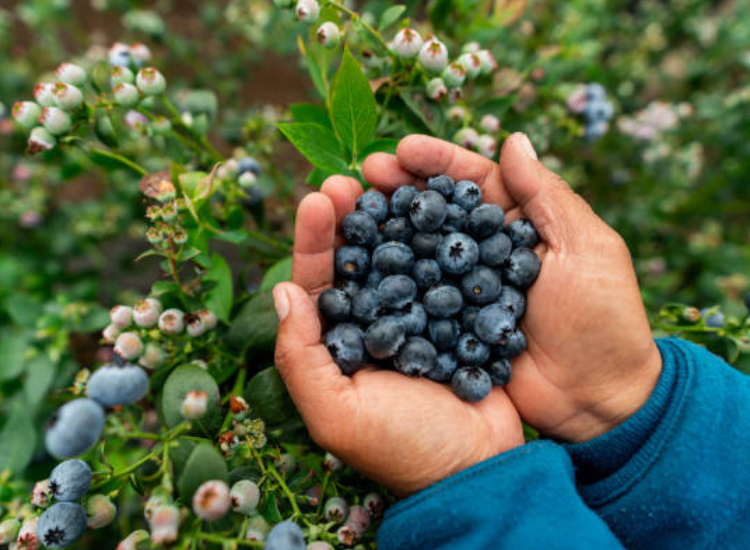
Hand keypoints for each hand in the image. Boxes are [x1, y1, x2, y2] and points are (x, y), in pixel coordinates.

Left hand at [272, 176, 523, 496]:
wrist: (480, 469)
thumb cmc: (404, 447)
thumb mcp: (337, 413)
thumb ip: (300, 357)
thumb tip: (282, 292)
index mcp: (336, 347)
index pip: (316, 284)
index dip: (314, 241)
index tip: (317, 197)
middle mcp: (371, 326)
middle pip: (355, 261)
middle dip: (348, 218)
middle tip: (347, 177)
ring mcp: (415, 318)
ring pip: (397, 257)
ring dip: (390, 218)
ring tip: (388, 179)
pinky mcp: (455, 315)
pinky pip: (442, 269)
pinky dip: (437, 238)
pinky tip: (436, 207)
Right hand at [362, 133, 661, 441]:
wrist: (597, 401)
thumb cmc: (604, 320)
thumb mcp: (586, 248)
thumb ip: (547, 196)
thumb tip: (513, 139)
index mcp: (520, 223)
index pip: (474, 181)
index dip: (438, 162)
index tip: (401, 149)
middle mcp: (485, 251)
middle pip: (437, 209)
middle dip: (401, 188)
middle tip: (364, 174)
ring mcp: (463, 290)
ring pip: (418, 249)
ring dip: (384, 228)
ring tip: (349, 209)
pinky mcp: (449, 327)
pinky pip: (414, 299)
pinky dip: (387, 281)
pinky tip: (358, 265)